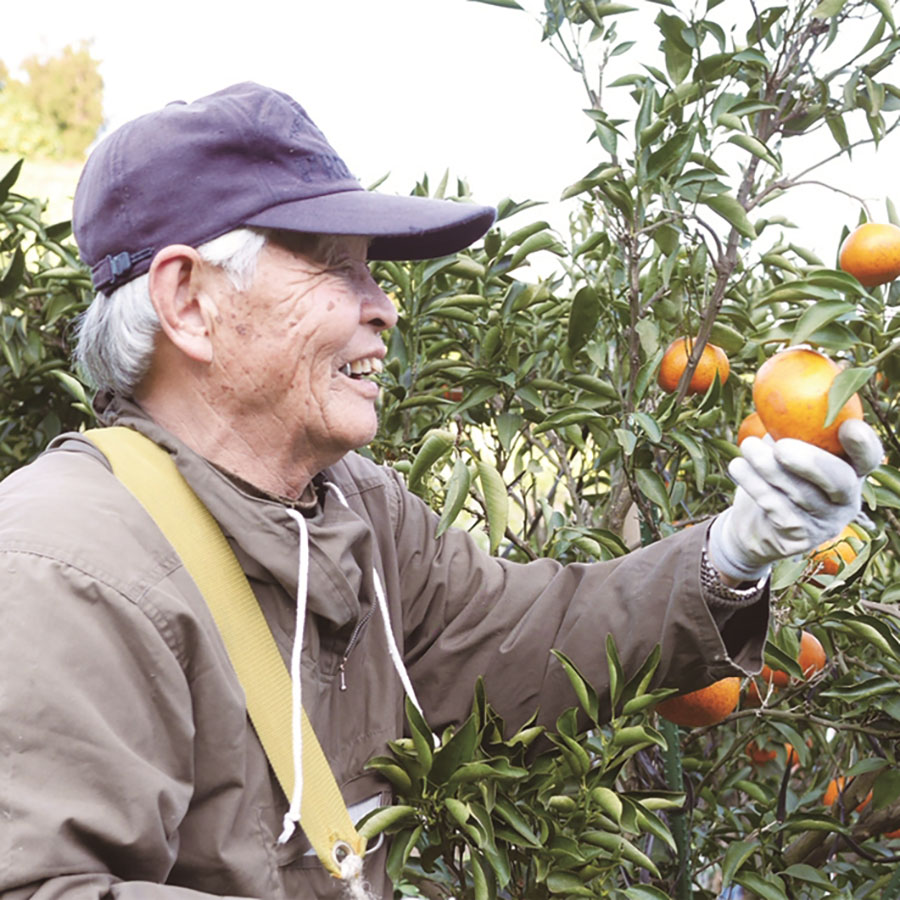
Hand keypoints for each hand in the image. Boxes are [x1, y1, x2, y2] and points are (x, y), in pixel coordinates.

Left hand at [708, 419, 882, 581]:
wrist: (753, 522)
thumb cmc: (775, 473)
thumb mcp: (786, 445)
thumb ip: (794, 423)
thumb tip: (792, 381)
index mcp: (851, 471)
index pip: (869, 459)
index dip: (864, 445)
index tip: (849, 426)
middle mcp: (846, 499)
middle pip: (839, 481)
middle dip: (811, 462)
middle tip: (781, 447)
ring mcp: (825, 522)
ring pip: (800, 495)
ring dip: (769, 468)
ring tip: (747, 447)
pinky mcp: (799, 538)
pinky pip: (777, 510)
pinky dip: (754, 485)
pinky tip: (737, 467)